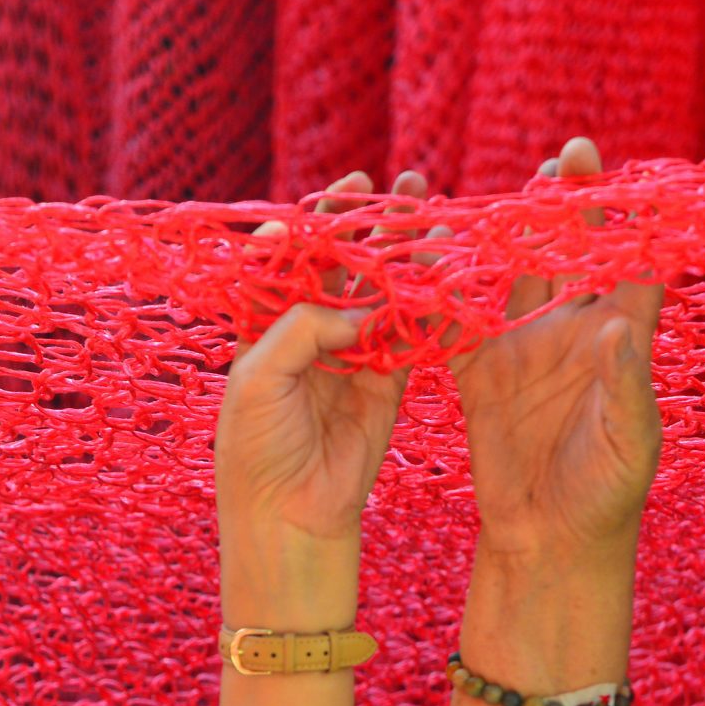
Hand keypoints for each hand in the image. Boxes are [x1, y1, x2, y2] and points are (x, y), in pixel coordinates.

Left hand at [214, 171, 426, 628]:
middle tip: (397, 189)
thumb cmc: (257, 447)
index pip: (289, 261)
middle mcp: (309, 336)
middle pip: (343, 267)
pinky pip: (411, 336)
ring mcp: (351, 356)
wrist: (289, 516)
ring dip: (405, 255)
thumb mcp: (259, 378)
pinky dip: (430, 306)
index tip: (337, 194)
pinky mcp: (387, 383)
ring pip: (383, 294)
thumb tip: (355, 308)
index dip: (313, 225)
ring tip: (430, 214)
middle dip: (369, 226)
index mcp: (265, 326)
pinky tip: (448, 271)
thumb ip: (301, 329)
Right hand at [450, 138, 663, 558]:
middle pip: (571, 252)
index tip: (628, 176)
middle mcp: (571, 333)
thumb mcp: (629, 442)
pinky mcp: (480, 374)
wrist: (551, 543)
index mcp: (618, 341)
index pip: (631, 264)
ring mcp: (523, 348)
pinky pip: (460, 320)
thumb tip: (621, 325)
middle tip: (567, 153)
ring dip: (507, 231)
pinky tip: (435, 250)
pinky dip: (447, 287)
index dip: (631, 219)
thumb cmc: (607, 495)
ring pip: (513, 273)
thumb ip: (623, 383)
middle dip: (568, 202)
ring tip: (500, 187)